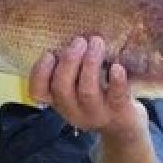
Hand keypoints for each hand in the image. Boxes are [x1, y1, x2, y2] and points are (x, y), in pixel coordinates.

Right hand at [28, 35, 146, 140]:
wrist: (124, 128)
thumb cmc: (97, 98)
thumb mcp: (77, 87)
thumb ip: (69, 69)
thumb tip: (68, 34)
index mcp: (59, 101)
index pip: (38, 92)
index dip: (39, 72)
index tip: (49, 53)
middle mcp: (74, 111)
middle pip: (62, 88)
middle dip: (69, 61)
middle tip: (80, 41)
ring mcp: (97, 114)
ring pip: (87, 91)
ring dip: (90, 64)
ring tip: (97, 43)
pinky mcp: (119, 113)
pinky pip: (117, 97)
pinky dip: (116, 81)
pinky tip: (117, 67)